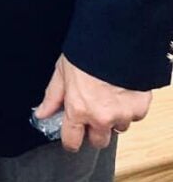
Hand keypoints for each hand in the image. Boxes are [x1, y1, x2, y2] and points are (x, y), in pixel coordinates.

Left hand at [35, 53, 151, 150]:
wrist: (114, 40)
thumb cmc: (85, 52)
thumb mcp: (62, 71)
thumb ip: (52, 96)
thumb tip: (41, 113)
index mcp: (78, 109)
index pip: (72, 141)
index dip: (71, 140)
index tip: (72, 136)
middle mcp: (100, 117)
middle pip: (98, 141)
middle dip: (94, 130)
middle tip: (92, 112)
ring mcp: (122, 115)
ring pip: (118, 128)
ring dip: (113, 117)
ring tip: (108, 95)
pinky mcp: (139, 108)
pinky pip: (134, 116)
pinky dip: (129, 107)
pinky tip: (122, 90)